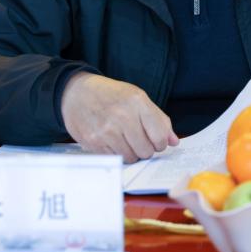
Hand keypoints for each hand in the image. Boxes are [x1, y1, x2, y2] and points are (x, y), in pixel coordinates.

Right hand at [60, 72, 179, 162]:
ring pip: (131, 157)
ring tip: (123, 138)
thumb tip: (174, 142)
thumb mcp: (137, 97)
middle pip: (146, 151)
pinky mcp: (94, 142)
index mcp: (137, 102)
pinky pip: (115, 158)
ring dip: (131, 152)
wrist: (76, 93)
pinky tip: (111, 140)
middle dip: (145, 148)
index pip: (159, 136)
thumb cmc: (110, 95)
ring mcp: (107, 130)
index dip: (160, 142)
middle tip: (137, 139)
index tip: (154, 139)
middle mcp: (122, 116)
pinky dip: (116, 152)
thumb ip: (158, 119)